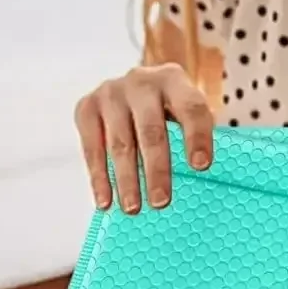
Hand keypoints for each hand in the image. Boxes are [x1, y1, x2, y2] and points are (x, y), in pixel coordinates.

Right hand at [74, 64, 212, 213]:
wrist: (133, 84)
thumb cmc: (166, 107)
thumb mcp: (184, 109)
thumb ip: (194, 133)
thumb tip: (199, 174)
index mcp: (173, 80)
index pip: (191, 108)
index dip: (197, 137)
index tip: (201, 167)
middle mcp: (141, 82)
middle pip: (151, 130)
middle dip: (157, 169)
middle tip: (161, 202)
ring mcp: (110, 93)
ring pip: (120, 143)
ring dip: (126, 180)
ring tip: (133, 208)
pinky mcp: (87, 107)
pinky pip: (92, 148)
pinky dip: (99, 178)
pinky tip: (105, 201)